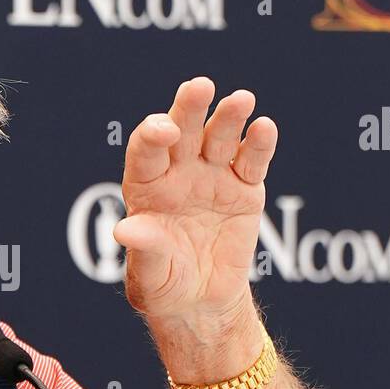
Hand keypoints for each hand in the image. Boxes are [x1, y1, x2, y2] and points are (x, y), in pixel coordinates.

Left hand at [113, 77, 276, 329]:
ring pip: (219, 138)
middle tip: (199, 87)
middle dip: (189, 109)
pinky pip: (251, 161)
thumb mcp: (149, 275)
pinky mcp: (244, 189)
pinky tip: (264, 128)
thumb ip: (144, 250)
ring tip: (241, 100)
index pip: (146, 152)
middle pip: (183, 132)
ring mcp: (212, 177)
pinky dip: (259, 144)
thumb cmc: (164, 285)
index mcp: (146, 187)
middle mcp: (178, 173)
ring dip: (229, 117)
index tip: (164, 131)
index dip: (153, 136)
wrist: (201, 301)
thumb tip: (125, 230)